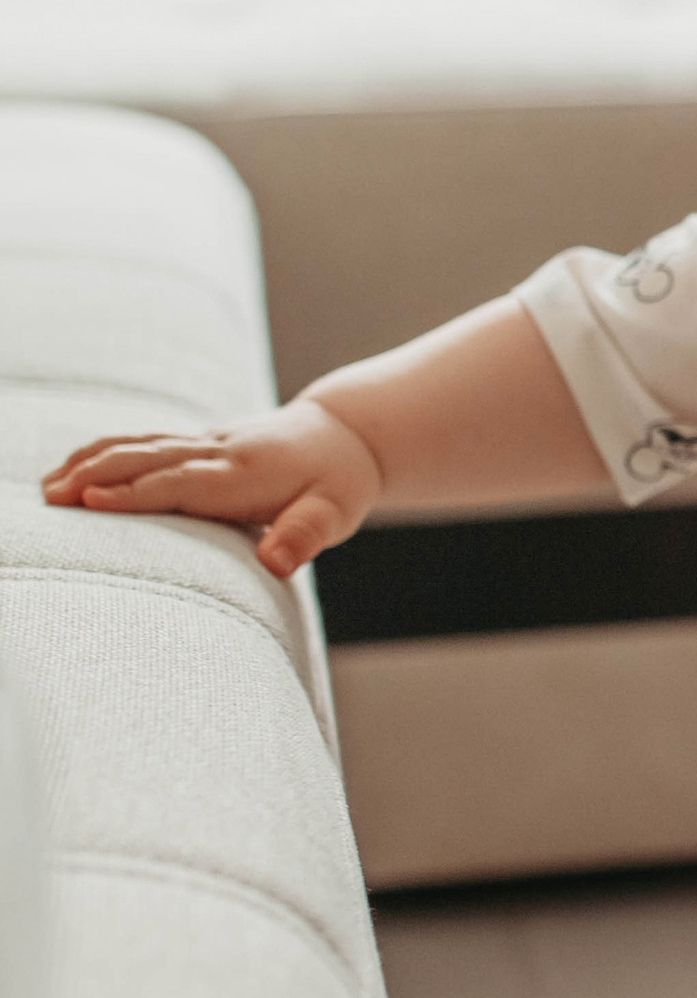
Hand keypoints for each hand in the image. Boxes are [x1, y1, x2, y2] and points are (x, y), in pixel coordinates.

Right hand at [42, 396, 383, 576]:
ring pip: (141, 446)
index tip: (89, 501)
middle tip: (49, 497)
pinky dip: (108, 450)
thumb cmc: (340, 483)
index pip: (180, 485)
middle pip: (147, 460)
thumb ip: (305, 536)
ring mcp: (207, 442)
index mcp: (243, 475)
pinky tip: (78, 465)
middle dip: (95, 475)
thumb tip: (278, 563)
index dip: (134, 493)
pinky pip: (147, 441)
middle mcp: (218, 452)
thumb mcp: (335, 514)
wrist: (348, 434)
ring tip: (48, 486)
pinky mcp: (202, 440)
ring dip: (92, 461)